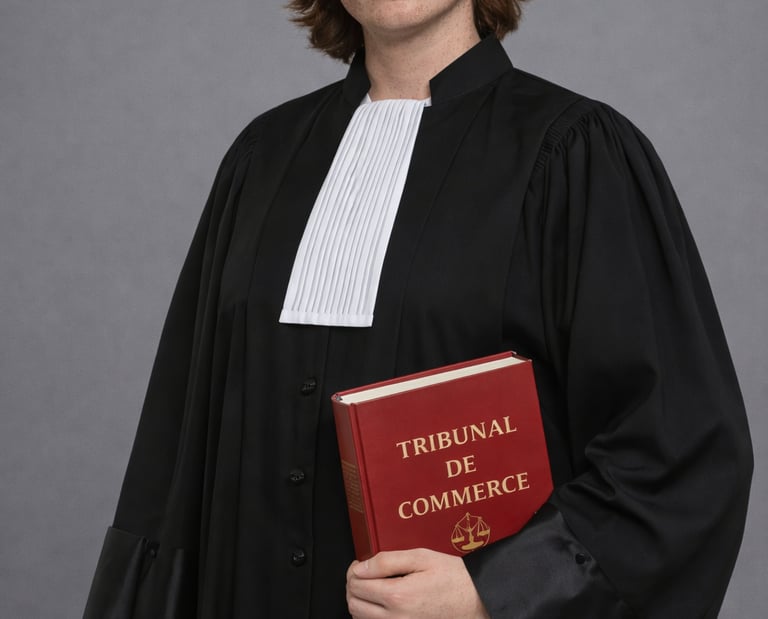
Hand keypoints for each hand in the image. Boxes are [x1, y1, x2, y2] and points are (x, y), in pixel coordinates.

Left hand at [346, 548, 489, 618]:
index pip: (356, 584)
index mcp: (398, 595)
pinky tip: (382, 602)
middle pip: (353, 604)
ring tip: (373, 586)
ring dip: (360, 601)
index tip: (361, 564)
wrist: (476, 600)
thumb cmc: (454, 578)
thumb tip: (361, 567)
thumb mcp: (421, 558)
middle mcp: (395, 618)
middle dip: (354, 585)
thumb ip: (387, 561)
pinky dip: (371, 615)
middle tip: (364, 573)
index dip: (354, 570)